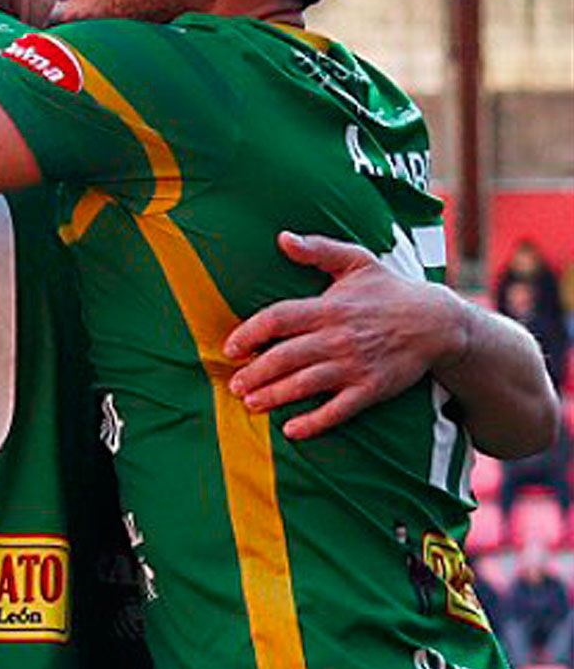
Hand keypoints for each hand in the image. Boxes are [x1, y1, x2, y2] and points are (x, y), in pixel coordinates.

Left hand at [226, 231, 462, 439]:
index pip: (278, 319)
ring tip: (251, 403)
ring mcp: (355, 365)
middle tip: (234, 384)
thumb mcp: (356, 261)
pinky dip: (315, 422)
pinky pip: (339, 409)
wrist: (437, 322)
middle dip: (255, 372)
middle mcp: (338, 337)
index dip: (249, 333)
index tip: (231, 347)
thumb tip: (282, 237)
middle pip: (285, 356)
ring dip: (274, 396)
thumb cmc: (389, 291)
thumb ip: (318, 250)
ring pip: (305, 384)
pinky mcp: (372, 388)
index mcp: (329, 307)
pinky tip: (292, 430)